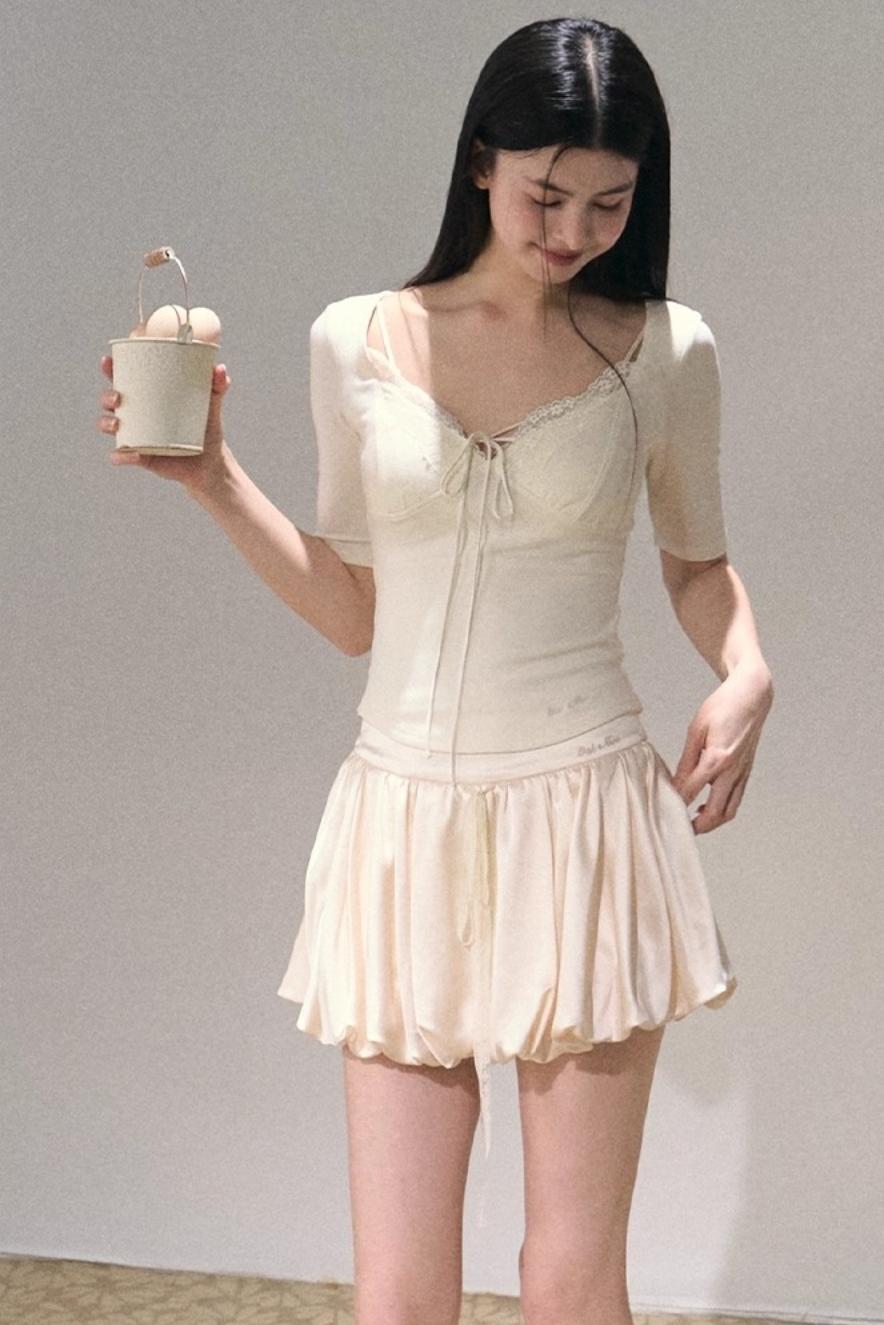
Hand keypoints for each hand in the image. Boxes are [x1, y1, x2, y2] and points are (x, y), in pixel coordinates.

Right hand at [96, 357, 233, 496]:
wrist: (211, 461)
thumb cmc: (206, 427)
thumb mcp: (211, 404)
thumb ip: (218, 386)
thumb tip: (220, 369)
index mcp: (147, 396)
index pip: (123, 379)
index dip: (111, 369)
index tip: (108, 362)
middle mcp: (136, 414)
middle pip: (109, 401)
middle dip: (106, 396)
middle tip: (118, 398)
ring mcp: (135, 435)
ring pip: (108, 426)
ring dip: (106, 423)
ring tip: (117, 424)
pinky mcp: (140, 456)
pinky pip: (121, 456)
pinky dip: (121, 455)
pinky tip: (132, 453)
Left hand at [670, 662, 773, 833]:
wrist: (752, 696)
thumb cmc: (722, 707)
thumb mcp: (696, 730)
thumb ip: (686, 760)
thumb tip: (675, 782)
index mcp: (717, 759)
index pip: (691, 791)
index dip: (676, 804)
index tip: (662, 811)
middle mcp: (733, 771)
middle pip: (715, 812)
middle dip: (697, 826)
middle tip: (679, 829)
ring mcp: (743, 774)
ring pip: (729, 811)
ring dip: (712, 822)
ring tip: (692, 822)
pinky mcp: (747, 772)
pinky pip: (735, 799)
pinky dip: (722, 810)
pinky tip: (706, 805)